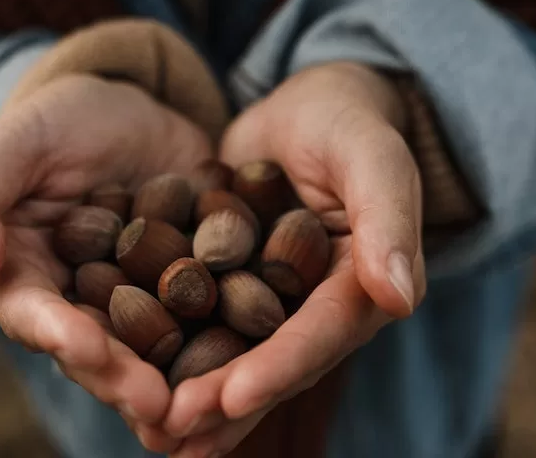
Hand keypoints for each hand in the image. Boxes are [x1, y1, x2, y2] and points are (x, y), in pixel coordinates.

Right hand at [0, 74, 211, 453]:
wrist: (136, 110)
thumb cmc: (59, 122)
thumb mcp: (12, 143)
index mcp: (24, 277)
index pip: (34, 315)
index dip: (60, 336)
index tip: (90, 351)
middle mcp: (79, 305)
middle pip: (96, 352)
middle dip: (125, 381)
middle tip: (159, 407)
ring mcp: (138, 303)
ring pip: (151, 352)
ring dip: (173, 384)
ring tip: (201, 408)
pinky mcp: (189, 290)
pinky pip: (206, 319)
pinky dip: (224, 346)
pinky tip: (249, 367)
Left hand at [163, 62, 426, 456]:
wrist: (309, 109)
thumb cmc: (348, 123)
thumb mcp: (373, 158)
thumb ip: (388, 220)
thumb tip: (400, 298)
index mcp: (363, 288)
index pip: (320, 335)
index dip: (278, 369)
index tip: (232, 398)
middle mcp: (318, 310)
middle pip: (273, 364)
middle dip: (225, 403)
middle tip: (173, 430)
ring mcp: (274, 304)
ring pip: (236, 359)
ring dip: (198, 402)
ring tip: (153, 433)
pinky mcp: (233, 288)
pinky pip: (204, 326)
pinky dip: (173, 356)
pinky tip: (135, 384)